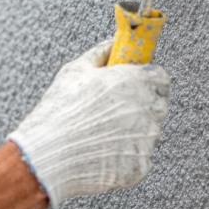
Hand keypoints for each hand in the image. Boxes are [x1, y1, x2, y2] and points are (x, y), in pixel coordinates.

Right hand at [7, 40, 169, 207]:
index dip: (147, 79)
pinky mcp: (141, 164)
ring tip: (101, 131)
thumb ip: (101, 53)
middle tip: (112, 109)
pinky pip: (139, 155)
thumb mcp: (75, 71)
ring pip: (148, 131)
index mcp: (135, 81)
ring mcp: (146, 139)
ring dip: (133, 129)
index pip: (161, 77)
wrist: (48, 154)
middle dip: (141, 105)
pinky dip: (125, 153)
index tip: (134, 84)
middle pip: (157, 104)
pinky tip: (102, 149)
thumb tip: (113, 44)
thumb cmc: (59, 110)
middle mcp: (147, 109)